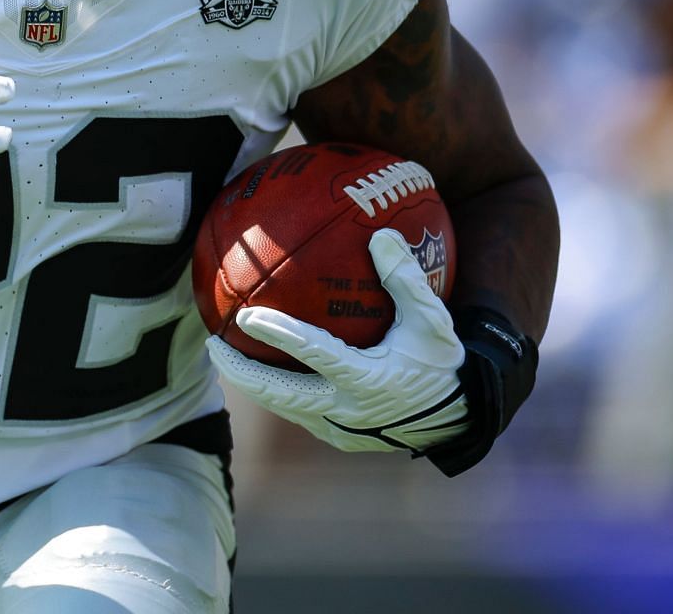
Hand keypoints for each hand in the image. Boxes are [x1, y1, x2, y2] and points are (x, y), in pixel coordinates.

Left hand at [207, 229, 468, 453]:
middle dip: (240, 370)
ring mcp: (340, 429)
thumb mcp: (433, 320)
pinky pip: (297, 414)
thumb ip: (405, 278)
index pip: (313, 354)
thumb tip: (379, 235)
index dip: (279, 333)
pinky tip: (261, 372)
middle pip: (278, 394)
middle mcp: (347, 409)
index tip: (246, 314)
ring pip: (282, 407)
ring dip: (251, 384)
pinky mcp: (338, 437)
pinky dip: (274, 393)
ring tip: (225, 357)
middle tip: (213, 344)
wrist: (459, 417)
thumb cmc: (442, 362)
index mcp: (368, 379)